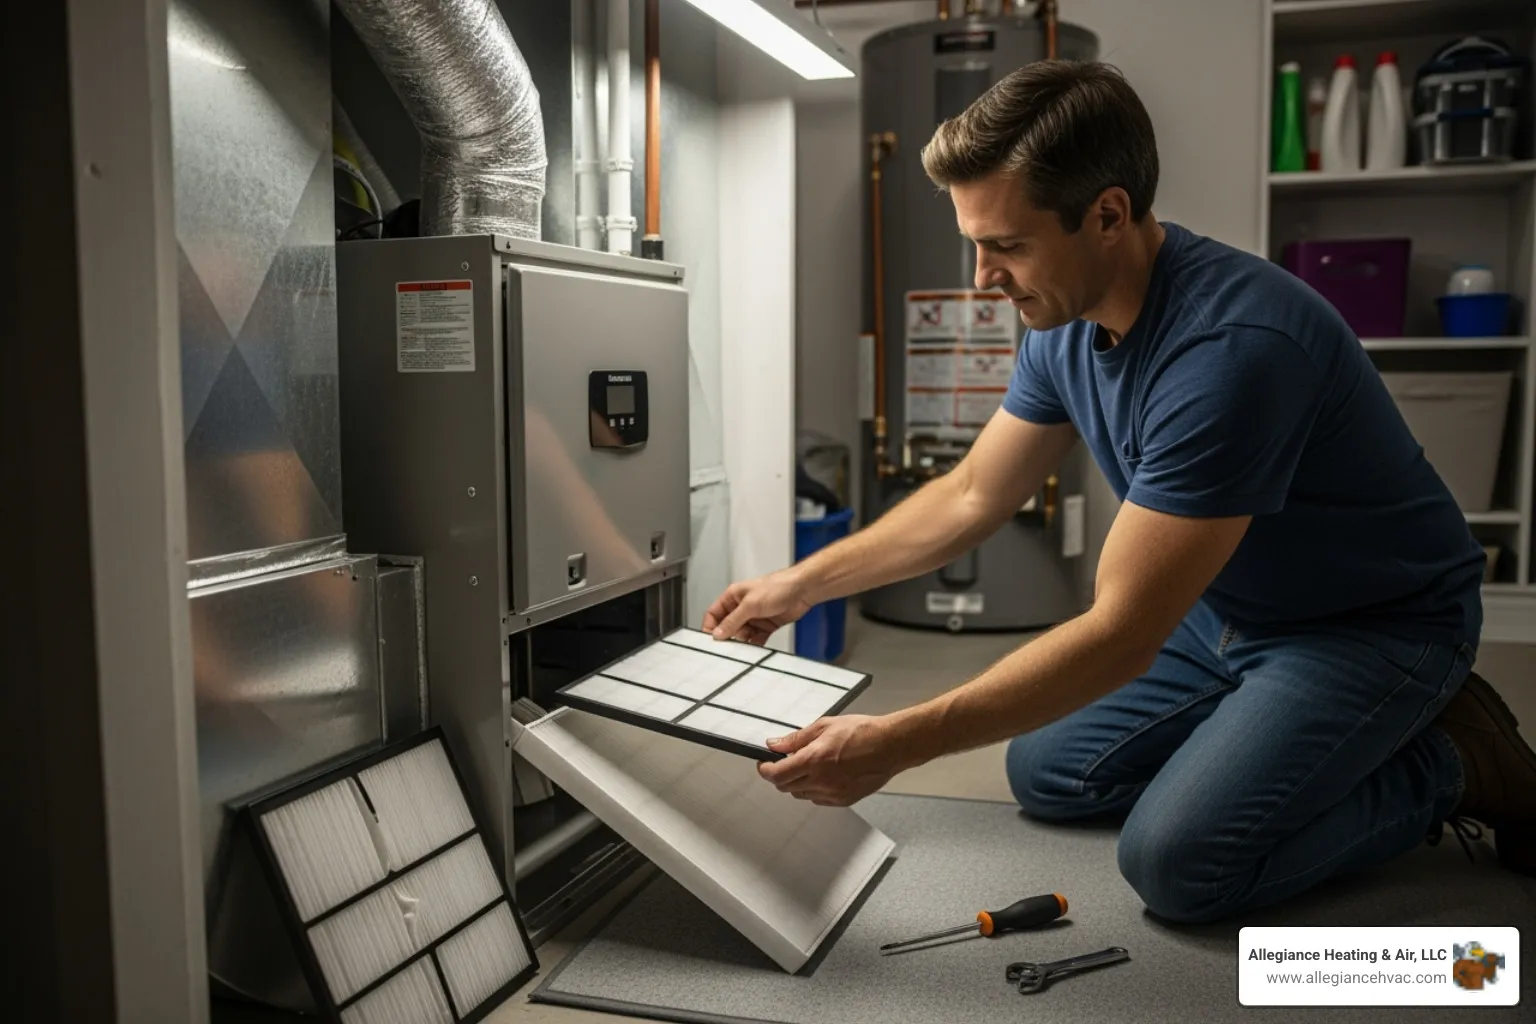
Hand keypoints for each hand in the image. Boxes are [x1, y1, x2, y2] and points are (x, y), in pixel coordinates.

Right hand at [702, 569, 813, 644]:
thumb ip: (733, 620)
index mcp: (733, 597)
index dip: (710, 627)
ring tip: (744, 648)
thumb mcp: (751, 604)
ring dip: (742, 642)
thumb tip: (717, 633)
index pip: (714, 614)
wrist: (803, 590)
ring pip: (741, 635)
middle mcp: (742, 607)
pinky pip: (755, 639)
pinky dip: (754, 645)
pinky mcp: (766, 626)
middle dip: (728, 637)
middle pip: (727, 627)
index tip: (710, 641)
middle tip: (728, 648)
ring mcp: (754, 617)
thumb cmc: (778, 587)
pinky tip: (755, 649)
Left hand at [756, 715, 908, 805]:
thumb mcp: (825, 726)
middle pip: (786, 787)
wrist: (890, 746)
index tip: (764, 764)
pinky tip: (823, 775)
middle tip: (784, 762)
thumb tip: (775, 744)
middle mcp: (821, 781)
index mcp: (814, 760)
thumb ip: (796, 739)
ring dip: (797, 783)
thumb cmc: (863, 732)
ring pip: (801, 795)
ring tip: (808, 766)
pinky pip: (818, 799)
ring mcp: (833, 794)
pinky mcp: (844, 800)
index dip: (765, 770)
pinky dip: (813, 789)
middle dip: (780, 775)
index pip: (777, 775)